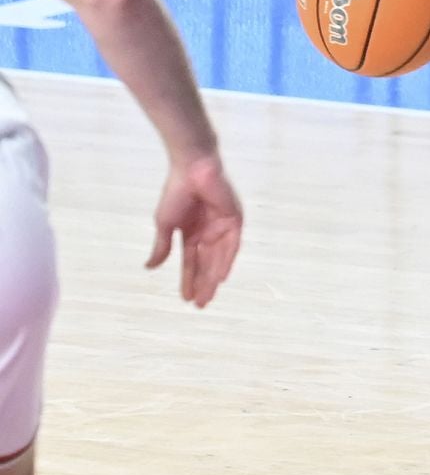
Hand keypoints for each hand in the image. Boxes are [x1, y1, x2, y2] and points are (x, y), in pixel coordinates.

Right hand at [146, 155, 242, 307]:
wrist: (192, 169)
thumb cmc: (176, 192)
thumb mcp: (165, 224)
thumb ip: (162, 247)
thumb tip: (149, 268)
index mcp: (192, 232)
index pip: (191, 262)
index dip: (188, 280)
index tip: (185, 299)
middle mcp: (209, 232)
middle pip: (206, 264)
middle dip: (203, 284)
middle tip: (199, 305)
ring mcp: (222, 226)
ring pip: (218, 258)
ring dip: (213, 278)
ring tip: (207, 296)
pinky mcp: (234, 219)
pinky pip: (231, 245)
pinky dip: (226, 261)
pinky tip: (221, 277)